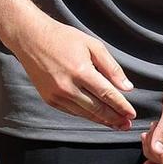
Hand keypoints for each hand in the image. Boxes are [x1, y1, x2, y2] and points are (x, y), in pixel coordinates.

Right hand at [7, 17, 135, 131]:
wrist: (31, 39)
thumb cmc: (64, 38)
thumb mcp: (92, 45)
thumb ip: (111, 67)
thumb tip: (127, 88)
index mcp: (81, 71)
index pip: (107, 94)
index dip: (121, 106)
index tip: (132, 114)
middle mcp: (68, 87)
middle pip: (97, 109)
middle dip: (115, 118)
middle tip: (127, 125)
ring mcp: (57, 95)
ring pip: (85, 113)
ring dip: (102, 121)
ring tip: (116, 125)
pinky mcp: (49, 99)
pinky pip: (72, 112)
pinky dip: (86, 115)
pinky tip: (97, 117)